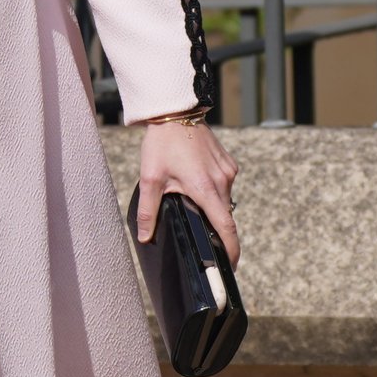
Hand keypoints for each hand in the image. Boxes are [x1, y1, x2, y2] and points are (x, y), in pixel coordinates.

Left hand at [134, 119, 239, 265]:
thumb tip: (145, 237)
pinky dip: (214, 192)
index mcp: (205, 188)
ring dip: (213, 208)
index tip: (231, 265)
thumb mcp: (150, 179)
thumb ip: (148, 211)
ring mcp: (227, 171)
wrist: (175, 112)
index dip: (231, 249)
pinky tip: (196, 185)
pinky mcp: (228, 163)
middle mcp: (222, 181)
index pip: (225, 227)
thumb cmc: (162, 144)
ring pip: (224, 200)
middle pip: (225, 216)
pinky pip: (224, 185)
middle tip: (205, 241)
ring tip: (194, 207)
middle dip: (218, 231)